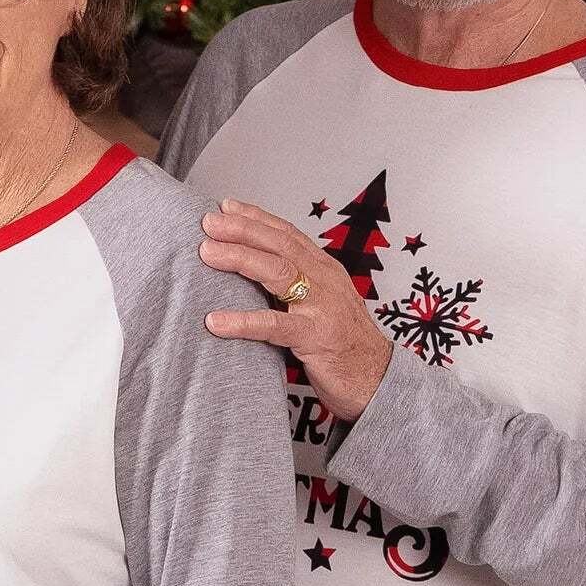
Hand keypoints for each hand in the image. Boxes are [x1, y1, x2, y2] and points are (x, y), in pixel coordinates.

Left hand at [201, 199, 395, 421]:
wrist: (377, 379)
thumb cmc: (343, 346)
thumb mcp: (319, 306)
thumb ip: (292, 290)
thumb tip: (252, 278)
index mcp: (324, 270)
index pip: (288, 235)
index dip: (258, 218)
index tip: (227, 207)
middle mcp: (325, 280)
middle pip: (280, 244)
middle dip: (242, 229)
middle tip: (208, 222)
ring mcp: (322, 307)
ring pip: (278, 272)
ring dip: (239, 258)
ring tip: (207, 253)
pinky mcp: (316, 337)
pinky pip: (274, 326)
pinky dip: (242, 322)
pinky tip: (215, 321)